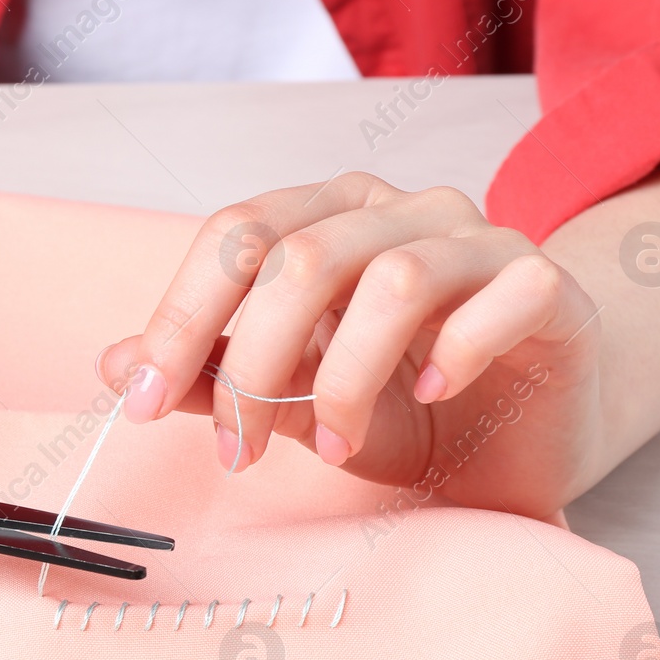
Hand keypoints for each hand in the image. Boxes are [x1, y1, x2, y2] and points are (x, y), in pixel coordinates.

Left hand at [95, 172, 604, 518]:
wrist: (522, 437)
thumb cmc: (401, 412)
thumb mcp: (292, 404)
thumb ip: (211, 378)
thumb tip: (111, 366)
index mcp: (327, 216)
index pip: (235, 236)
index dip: (179, 318)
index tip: (140, 401)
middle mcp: (401, 209)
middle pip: (300, 257)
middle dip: (253, 366)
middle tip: (239, 449)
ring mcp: (480, 239)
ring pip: (392, 277)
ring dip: (346, 378)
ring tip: (335, 447)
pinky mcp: (548, 285)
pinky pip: (501, 296)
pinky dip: (456, 351)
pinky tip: (433, 396)